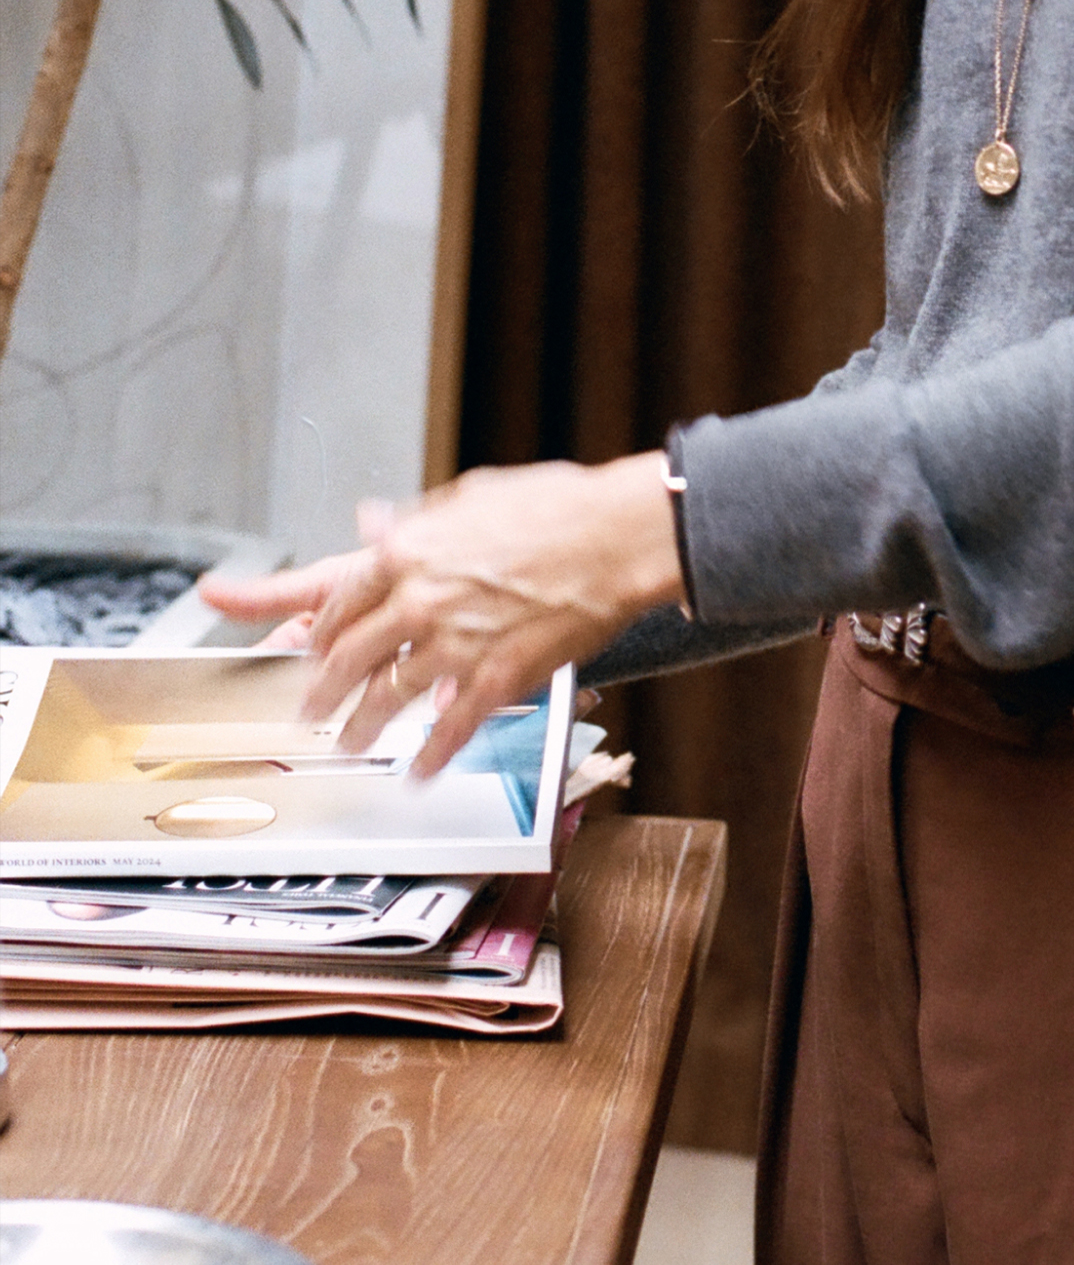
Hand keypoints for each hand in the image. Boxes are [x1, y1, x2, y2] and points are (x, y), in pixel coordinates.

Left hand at [210, 456, 682, 778]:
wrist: (617, 535)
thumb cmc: (556, 508)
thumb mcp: (469, 496)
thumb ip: (416, 520)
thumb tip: (379, 523)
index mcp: (404, 552)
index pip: (327, 594)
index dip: (290, 618)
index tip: (265, 631)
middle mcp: (415, 600)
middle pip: (343, 656)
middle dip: (318, 689)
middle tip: (308, 709)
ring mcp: (452, 644)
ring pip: (386, 698)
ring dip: (361, 726)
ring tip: (349, 743)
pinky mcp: (494, 677)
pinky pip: (449, 727)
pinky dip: (430, 753)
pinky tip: (418, 768)